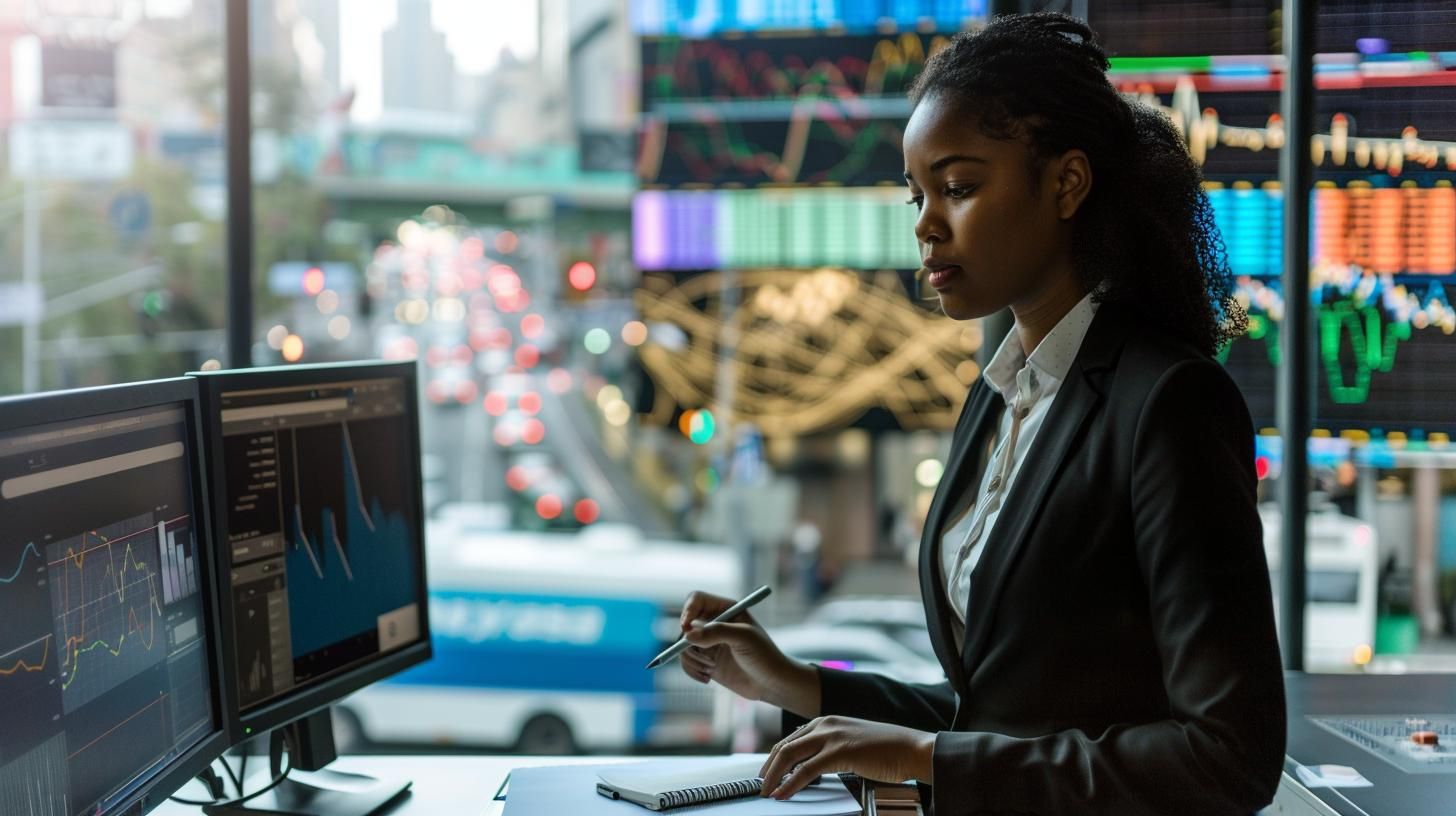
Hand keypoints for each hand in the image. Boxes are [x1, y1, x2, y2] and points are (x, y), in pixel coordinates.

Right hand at [676, 591, 818, 716]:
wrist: (771, 683)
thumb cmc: (764, 655)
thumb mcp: (744, 638)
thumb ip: (716, 632)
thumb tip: (688, 635)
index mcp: (725, 609)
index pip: (696, 599)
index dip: (688, 610)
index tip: (686, 628)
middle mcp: (714, 623)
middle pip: (685, 623)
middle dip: (689, 642)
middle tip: (705, 657)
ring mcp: (708, 643)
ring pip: (683, 645)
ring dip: (692, 659)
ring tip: (711, 669)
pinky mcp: (706, 661)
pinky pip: (686, 662)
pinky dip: (691, 670)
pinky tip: (707, 678)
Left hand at [758, 716, 934, 799]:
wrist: (912, 748)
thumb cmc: (887, 750)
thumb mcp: (852, 743)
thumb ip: (831, 749)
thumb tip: (810, 767)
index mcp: (827, 721)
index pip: (790, 740)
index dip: (774, 759)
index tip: (766, 774)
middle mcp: (825, 724)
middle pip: (785, 746)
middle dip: (768, 768)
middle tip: (760, 785)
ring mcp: (832, 736)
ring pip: (790, 755)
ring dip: (774, 777)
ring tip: (766, 792)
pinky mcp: (840, 752)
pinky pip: (806, 771)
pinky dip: (790, 784)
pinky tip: (783, 794)